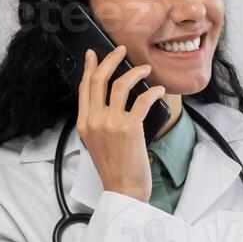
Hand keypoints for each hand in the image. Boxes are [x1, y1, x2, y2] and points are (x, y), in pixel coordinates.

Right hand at [76, 44, 166, 202]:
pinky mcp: (130, 129)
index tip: (94, 54)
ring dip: (135, 72)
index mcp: (84, 124)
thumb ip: (99, 122)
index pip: (84, 88)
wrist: (124, 191)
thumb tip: (113, 99)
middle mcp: (95, 121)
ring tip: (145, 68)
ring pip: (120, 85)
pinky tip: (158, 90)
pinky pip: (142, 100)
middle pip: (99, 80)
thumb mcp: (97, 143)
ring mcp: (111, 124)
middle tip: (122, 50)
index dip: (89, 68)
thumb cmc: (114, 169)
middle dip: (111, 60)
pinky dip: (152, 92)